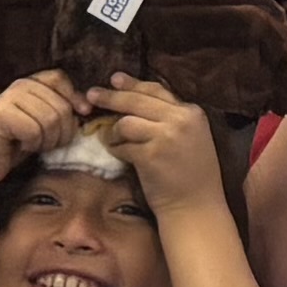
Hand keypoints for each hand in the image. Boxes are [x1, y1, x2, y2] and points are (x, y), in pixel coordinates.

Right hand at [0, 70, 92, 182]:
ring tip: (34, 144)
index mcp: (29, 83)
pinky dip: (32, 144)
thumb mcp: (41, 124)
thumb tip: (87, 105)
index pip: (60, 79)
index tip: (83, 114)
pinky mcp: (0, 116)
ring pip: (50, 119)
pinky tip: (22, 146)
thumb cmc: (12, 145)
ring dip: (47, 140)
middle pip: (60, 105)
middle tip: (46, 143)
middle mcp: (19, 86)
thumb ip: (59, 110)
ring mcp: (8, 98)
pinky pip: (34, 130)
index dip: (75, 97)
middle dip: (62, 131)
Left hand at [98, 78, 223, 216]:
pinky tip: (118, 154)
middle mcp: (180, 119)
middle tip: (91, 94)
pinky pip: (122, 145)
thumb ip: (171, 118)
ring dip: (113, 131)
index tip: (115, 79)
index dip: (133, 84)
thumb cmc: (192, 175)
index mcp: (192, 112)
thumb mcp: (192, 137)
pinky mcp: (150, 155)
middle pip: (137, 100)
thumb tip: (137, 100)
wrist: (195, 207)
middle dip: (111, 96)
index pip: (157, 90)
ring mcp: (165, 136)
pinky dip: (116, 149)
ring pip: (126, 122)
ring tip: (111, 139)